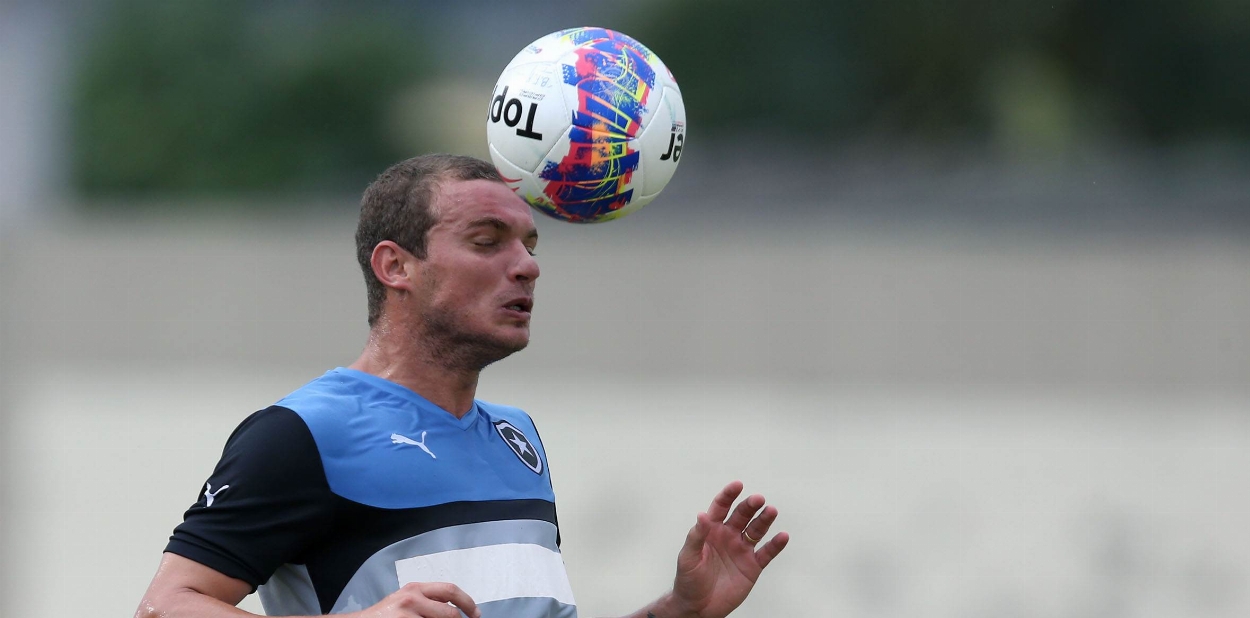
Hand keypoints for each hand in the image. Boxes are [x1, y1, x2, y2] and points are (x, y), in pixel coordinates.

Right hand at [355, 582, 479, 617]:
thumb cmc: (385, 615)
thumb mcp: (406, 600)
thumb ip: (428, 600)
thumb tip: (454, 606)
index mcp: (415, 589)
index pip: (450, 590)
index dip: (468, 603)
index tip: (475, 613)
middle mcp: (412, 599)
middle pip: (450, 613)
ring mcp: (407, 615)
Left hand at [667, 481, 788, 617]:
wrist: (698, 607)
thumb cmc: (688, 580)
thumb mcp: (688, 557)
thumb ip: (696, 536)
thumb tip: (702, 515)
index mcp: (711, 530)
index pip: (720, 507)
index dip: (728, 495)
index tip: (737, 485)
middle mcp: (728, 536)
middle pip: (742, 515)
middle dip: (750, 506)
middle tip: (758, 499)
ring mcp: (741, 550)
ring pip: (756, 530)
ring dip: (764, 520)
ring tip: (771, 511)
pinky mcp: (752, 566)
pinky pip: (766, 553)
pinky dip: (775, 545)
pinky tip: (782, 536)